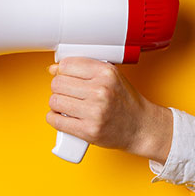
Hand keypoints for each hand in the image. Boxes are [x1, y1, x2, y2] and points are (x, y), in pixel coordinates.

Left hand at [46, 57, 172, 163]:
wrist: (141, 127)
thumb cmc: (125, 102)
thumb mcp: (111, 77)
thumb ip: (84, 69)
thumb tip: (54, 69)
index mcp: (106, 73)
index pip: (67, 65)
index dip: (61, 71)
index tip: (64, 76)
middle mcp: (101, 91)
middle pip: (57, 83)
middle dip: (59, 88)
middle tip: (68, 93)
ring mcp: (94, 112)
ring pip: (54, 101)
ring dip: (57, 104)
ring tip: (67, 106)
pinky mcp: (88, 131)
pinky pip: (56, 120)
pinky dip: (55, 118)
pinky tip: (64, 117)